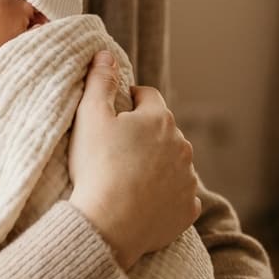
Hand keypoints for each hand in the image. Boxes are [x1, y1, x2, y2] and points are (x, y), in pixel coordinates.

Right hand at [67, 51, 198, 269]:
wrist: (108, 224)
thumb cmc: (97, 167)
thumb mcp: (90, 116)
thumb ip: (100, 82)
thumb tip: (106, 54)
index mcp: (159, 118)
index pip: (147, 95)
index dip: (128, 101)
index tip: (112, 117)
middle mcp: (182, 145)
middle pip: (162, 130)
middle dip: (144, 135)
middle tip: (115, 150)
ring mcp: (188, 178)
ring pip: (173, 162)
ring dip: (157, 165)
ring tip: (127, 178)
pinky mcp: (188, 208)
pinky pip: (179, 195)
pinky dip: (165, 195)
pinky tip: (143, 201)